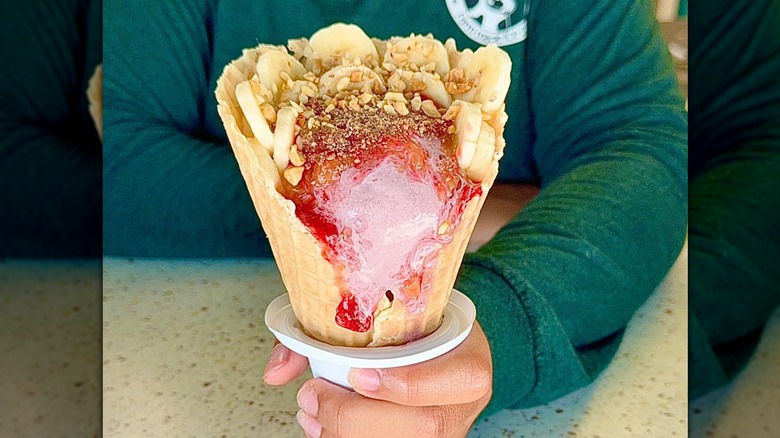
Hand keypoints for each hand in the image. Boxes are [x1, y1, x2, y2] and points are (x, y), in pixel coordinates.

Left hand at [263, 322, 492, 437]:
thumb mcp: (382, 311)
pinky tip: (324, 429)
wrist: (436, 344)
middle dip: (358, 417)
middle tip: (314, 398)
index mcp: (469, 360)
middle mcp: (463, 403)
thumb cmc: (409, 326)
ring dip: (348, 435)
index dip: (407, 384)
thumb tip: (277, 373)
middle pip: (424, 426)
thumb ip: (322, 332)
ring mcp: (446, 431)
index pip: (459, 380)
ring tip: (312, 414)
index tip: (359, 375)